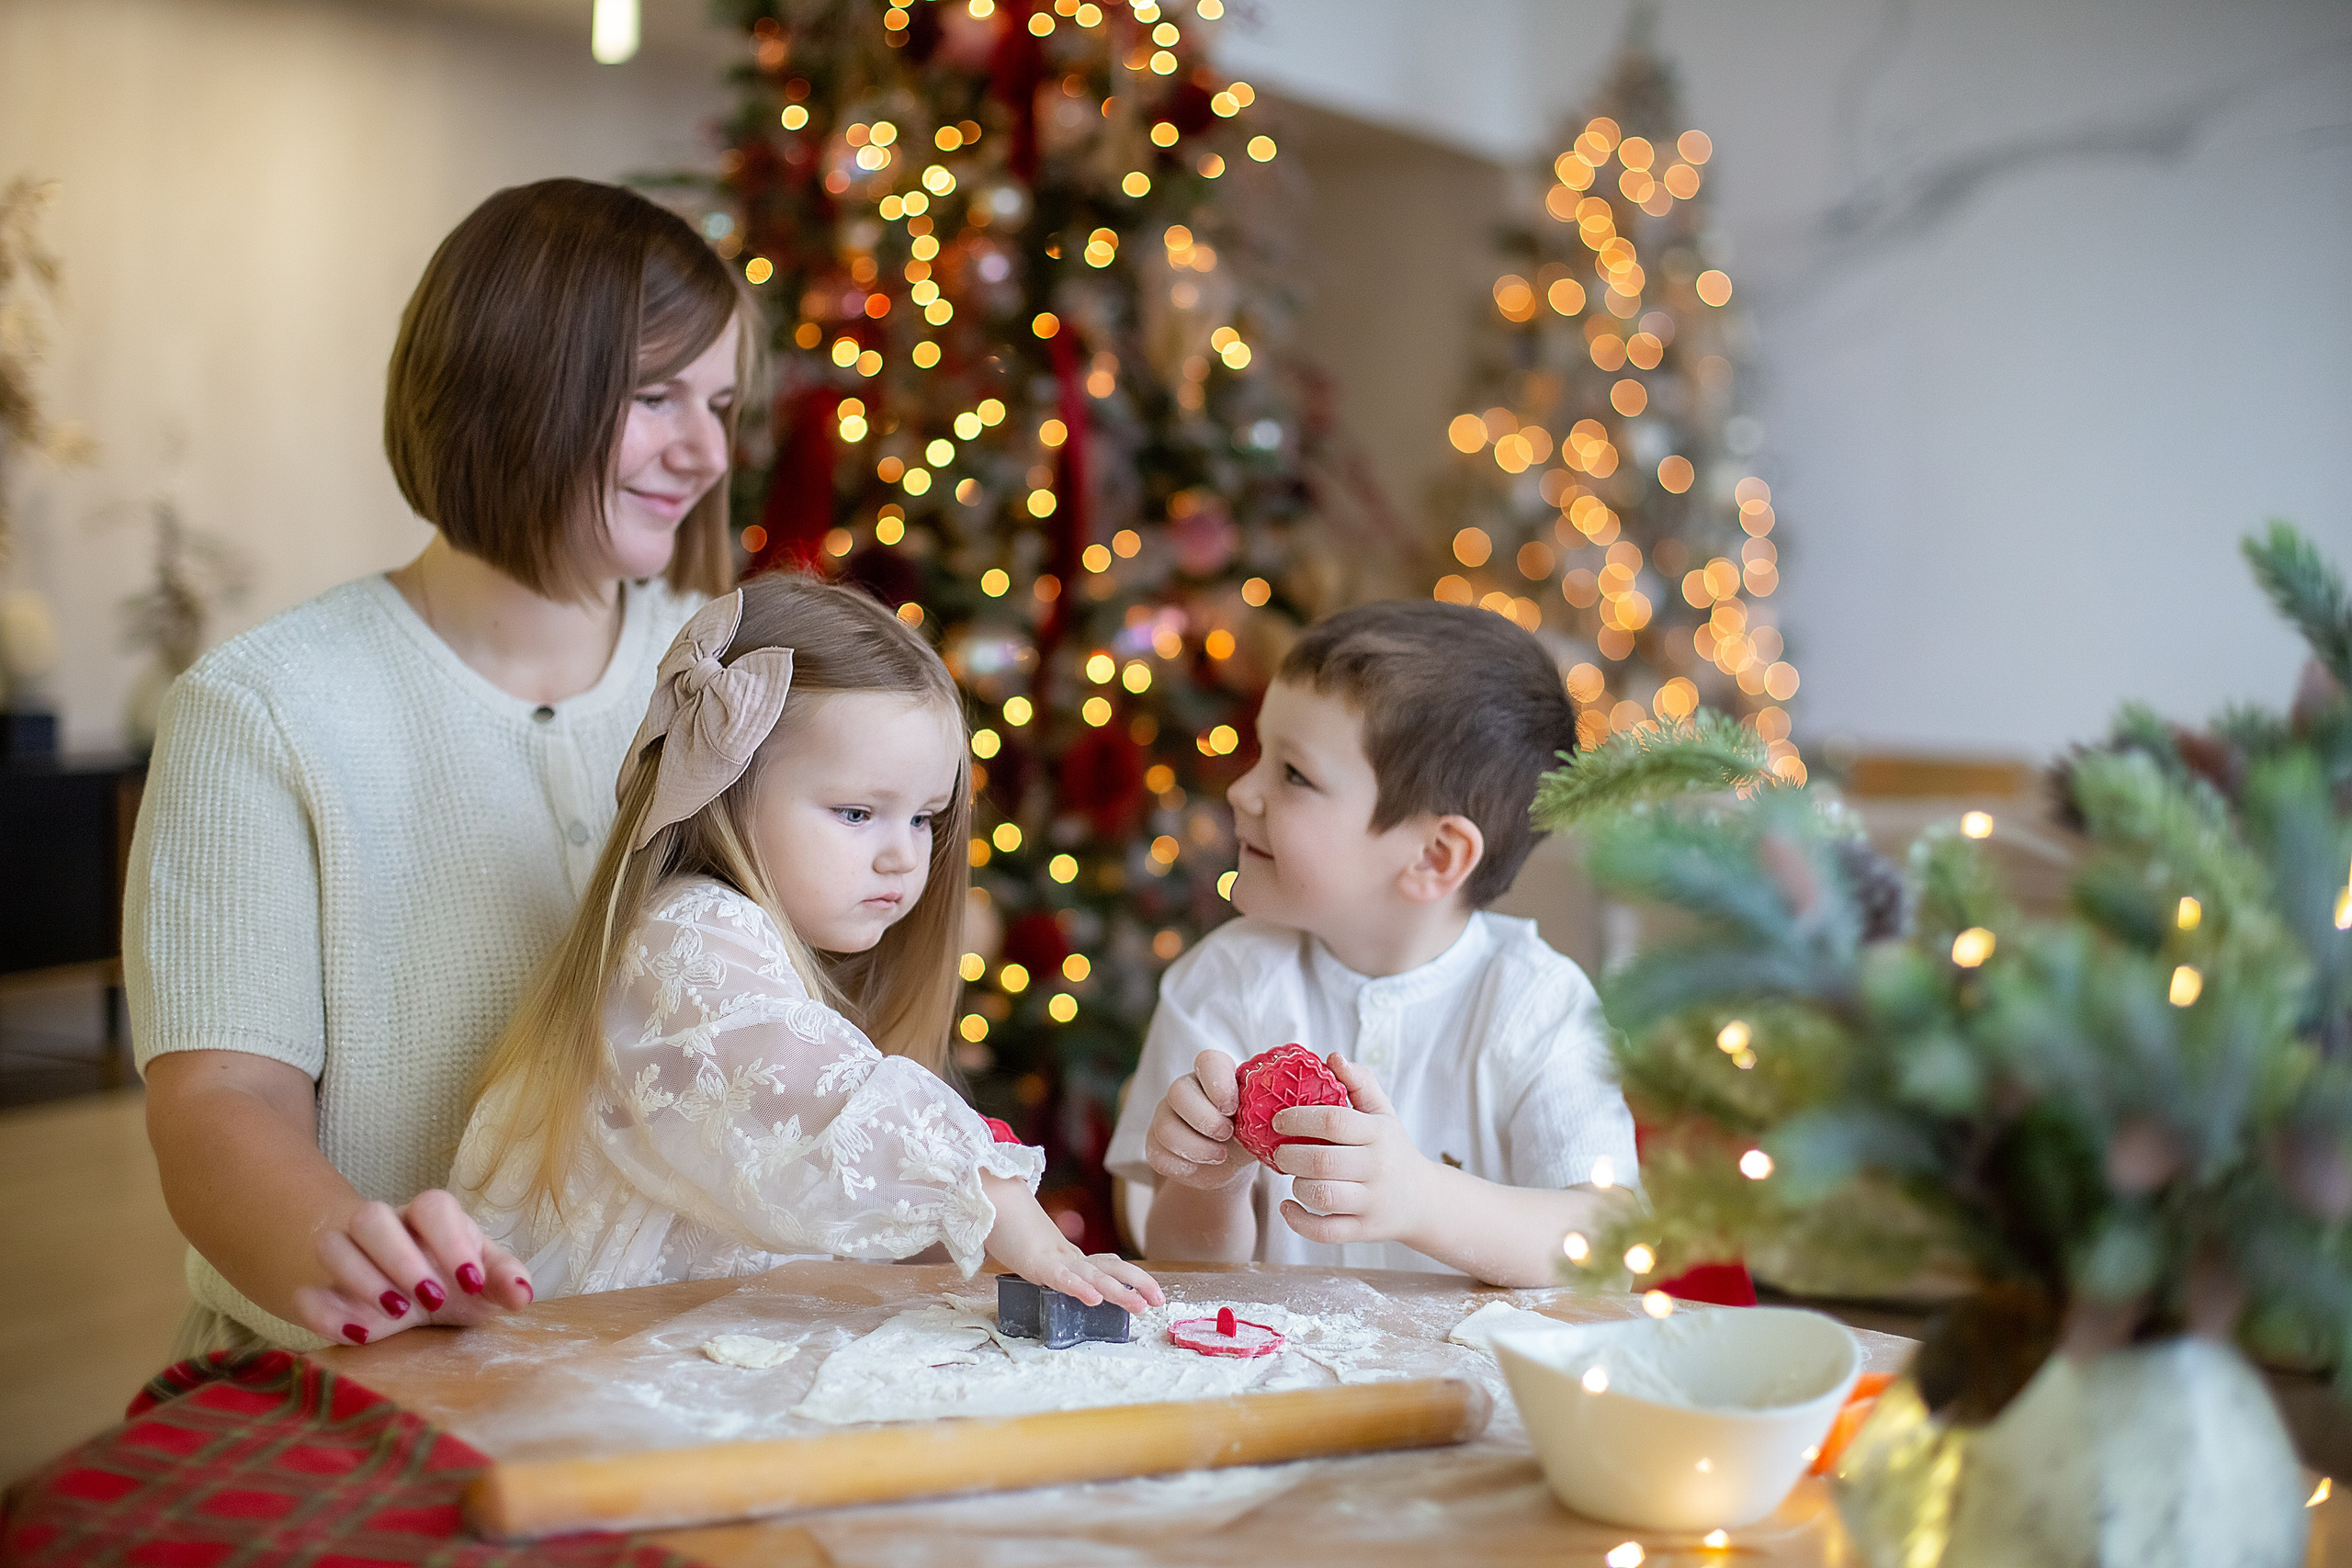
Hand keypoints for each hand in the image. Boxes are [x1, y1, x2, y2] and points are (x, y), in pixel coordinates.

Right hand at [289, 1188, 533, 1345]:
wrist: (403, 1295)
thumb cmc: (452, 1279)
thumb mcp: (483, 1280)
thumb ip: (504, 1280)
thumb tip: (522, 1295)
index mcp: (428, 1218)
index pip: (433, 1207)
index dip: (451, 1240)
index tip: (472, 1282)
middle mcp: (383, 1228)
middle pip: (372, 1217)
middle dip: (400, 1258)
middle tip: (430, 1299)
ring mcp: (346, 1254)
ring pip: (333, 1244)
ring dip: (361, 1279)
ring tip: (395, 1315)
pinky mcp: (321, 1290)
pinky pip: (306, 1292)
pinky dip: (324, 1313)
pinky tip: (356, 1335)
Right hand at [982, 1174, 1164, 1313]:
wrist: (995, 1202)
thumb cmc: (1015, 1230)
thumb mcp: (1043, 1256)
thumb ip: (1061, 1268)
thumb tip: (1078, 1284)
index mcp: (1074, 1258)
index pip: (1112, 1266)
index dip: (1135, 1278)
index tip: (1154, 1294)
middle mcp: (1071, 1257)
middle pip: (1113, 1269)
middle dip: (1139, 1284)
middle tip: (1160, 1301)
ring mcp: (1056, 1259)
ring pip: (1094, 1276)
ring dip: (1118, 1291)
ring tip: (1139, 1305)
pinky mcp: (1038, 1263)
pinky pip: (1062, 1278)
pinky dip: (1079, 1288)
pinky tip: (1093, 1299)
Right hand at [1143, 1049, 1255, 1191]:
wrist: (1229, 1164)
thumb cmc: (1248, 1133)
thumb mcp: (1260, 1121)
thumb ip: (1264, 1111)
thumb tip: (1285, 1111)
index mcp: (1213, 1074)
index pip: (1207, 1060)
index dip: (1218, 1082)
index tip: (1232, 1107)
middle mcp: (1185, 1088)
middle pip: (1178, 1092)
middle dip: (1206, 1119)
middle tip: (1228, 1135)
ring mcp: (1165, 1115)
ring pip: (1166, 1128)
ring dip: (1197, 1148)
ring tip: (1220, 1157)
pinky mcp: (1154, 1143)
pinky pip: (1158, 1154)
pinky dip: (1184, 1167)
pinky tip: (1202, 1167)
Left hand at [1272, 1056, 1436, 1246]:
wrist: (1423, 1200)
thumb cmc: (1392, 1150)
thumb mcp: (1383, 1113)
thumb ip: (1359, 1083)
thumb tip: (1332, 1057)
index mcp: (1379, 1134)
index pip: (1334, 1121)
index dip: (1299, 1118)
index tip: (1278, 1120)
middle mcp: (1377, 1168)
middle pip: (1323, 1162)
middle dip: (1290, 1156)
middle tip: (1280, 1151)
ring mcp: (1371, 1202)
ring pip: (1323, 1196)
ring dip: (1297, 1186)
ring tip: (1293, 1176)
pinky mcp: (1363, 1231)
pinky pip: (1325, 1232)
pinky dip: (1299, 1222)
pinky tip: (1287, 1206)